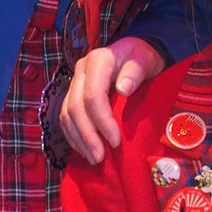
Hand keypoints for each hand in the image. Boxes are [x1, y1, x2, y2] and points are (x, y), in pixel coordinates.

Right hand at [58, 37, 163, 163]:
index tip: (116, 141)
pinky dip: (74, 135)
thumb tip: (123, 90)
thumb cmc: (141, 57)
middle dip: (87, 136)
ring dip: (78, 139)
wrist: (135, 53)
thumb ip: (135, 72)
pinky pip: (66, 117)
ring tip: (93, 159)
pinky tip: (84, 149)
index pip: (93, 95)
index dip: (102, 120)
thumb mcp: (144, 61)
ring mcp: (75, 82)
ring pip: (67, 114)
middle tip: (100, 158)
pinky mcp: (74, 93)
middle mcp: (81, 70)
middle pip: (75, 107)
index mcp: (97, 60)